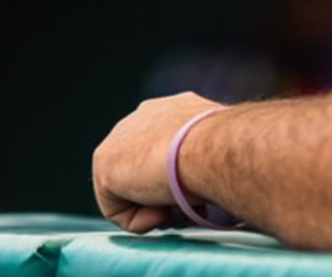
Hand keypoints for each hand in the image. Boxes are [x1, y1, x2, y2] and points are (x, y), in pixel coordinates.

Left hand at [91, 91, 223, 233]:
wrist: (213, 149)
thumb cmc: (227, 152)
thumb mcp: (220, 152)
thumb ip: (206, 160)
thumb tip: (206, 182)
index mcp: (173, 111)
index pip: (166, 151)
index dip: (182, 180)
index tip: (200, 192)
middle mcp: (143, 117)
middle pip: (146, 170)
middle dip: (165, 194)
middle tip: (188, 206)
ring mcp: (120, 137)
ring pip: (131, 190)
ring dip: (154, 207)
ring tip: (178, 208)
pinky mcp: (104, 162)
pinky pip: (115, 207)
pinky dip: (137, 219)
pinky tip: (161, 211)